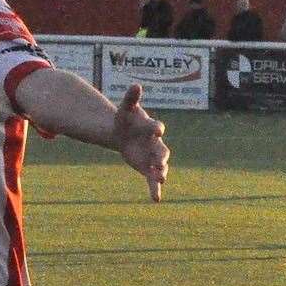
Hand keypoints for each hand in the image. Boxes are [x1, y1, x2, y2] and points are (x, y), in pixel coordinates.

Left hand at [113, 84, 169, 202]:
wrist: (123, 132)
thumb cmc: (126, 118)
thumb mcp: (126, 108)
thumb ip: (131, 98)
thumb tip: (136, 85)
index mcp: (150, 127)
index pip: (155, 127)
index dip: (156, 127)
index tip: (157, 129)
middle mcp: (155, 143)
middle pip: (162, 150)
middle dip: (162, 156)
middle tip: (161, 162)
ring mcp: (152, 157)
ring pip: (160, 166)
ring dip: (161, 172)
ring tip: (161, 179)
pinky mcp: (147, 167)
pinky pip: (152, 179)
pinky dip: (155, 189)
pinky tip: (156, 200)